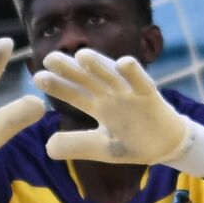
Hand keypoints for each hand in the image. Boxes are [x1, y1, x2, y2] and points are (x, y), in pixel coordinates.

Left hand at [36, 49, 203, 183]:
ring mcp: (129, 93)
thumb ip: (77, 145)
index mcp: (97, 105)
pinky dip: (134, 73)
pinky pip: (142, 82)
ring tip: (81, 55)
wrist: (166, 146)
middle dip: (70, 69)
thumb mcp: (102, 147)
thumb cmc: (132, 141)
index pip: (73, 93)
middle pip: (87, 79)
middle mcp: (110, 95)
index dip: (57, 86)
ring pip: (112, 76)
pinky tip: (124, 62)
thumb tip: (47, 147)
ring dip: (99, 65)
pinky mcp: (150, 96)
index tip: (37, 77)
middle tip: (50, 58)